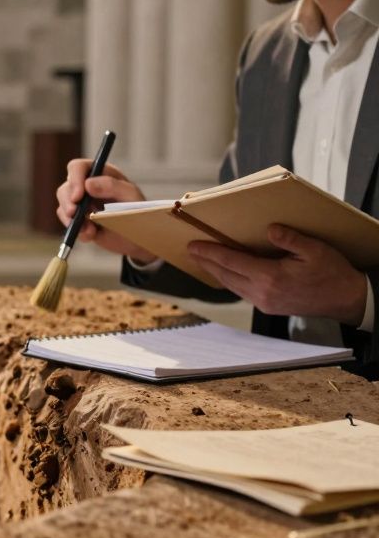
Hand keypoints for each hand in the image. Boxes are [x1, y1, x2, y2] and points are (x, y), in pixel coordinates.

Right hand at [55, 159, 155, 262]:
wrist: (139, 237)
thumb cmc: (139, 211)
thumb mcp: (131, 196)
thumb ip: (112, 186)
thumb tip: (88, 184)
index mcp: (101, 174)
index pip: (78, 167)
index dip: (74, 179)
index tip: (78, 196)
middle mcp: (87, 186)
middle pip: (66, 188)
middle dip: (67, 202)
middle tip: (74, 213)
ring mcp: (81, 203)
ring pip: (63, 206)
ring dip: (72, 219)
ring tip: (90, 229)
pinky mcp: (78, 219)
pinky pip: (68, 222)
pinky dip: (77, 230)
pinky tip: (91, 234)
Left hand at [188, 224, 367, 324]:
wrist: (346, 300)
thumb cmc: (332, 273)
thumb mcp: (315, 250)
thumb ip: (290, 239)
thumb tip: (270, 230)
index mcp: (271, 277)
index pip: (231, 262)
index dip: (210, 253)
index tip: (194, 246)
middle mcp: (263, 293)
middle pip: (226, 275)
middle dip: (207, 262)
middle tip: (191, 250)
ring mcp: (264, 303)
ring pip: (232, 285)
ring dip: (216, 273)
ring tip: (203, 260)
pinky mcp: (269, 308)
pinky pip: (242, 292)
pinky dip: (230, 281)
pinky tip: (226, 274)